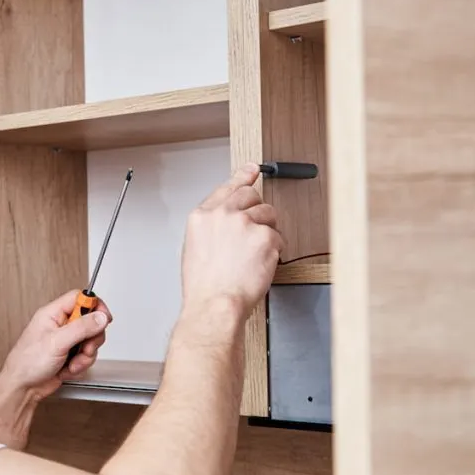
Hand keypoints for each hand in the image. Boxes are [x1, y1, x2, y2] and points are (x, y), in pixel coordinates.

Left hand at [0, 290, 112, 398]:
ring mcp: (65, 341)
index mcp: (52, 314)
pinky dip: (80, 366)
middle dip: (91, 338)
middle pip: (90, 321)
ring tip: (72, 363)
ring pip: (90, 341)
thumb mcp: (56, 342)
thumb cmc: (27, 363)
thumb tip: (100, 317)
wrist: (23, 388)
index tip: (104, 318)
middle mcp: (60, 325)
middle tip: (84, 347)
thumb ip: (81, 328)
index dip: (95, 305)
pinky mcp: (69, 355)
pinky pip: (86, 356)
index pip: (80, 298)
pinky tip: (67, 369)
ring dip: (85, 356)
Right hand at [181, 163, 283, 318]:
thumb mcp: (195, 248)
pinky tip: (259, 264)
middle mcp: (223, 214)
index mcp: (202, 216)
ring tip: (253, 256)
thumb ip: (212, 227)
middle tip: (255, 232)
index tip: (251, 170)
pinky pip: (278, 237)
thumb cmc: (204, 286)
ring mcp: (245, 223)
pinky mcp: (266, 236)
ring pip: (269, 215)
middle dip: (257, 211)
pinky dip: (274, 251)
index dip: (242, 178)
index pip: (227, 188)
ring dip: (266, 233)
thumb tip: (228, 222)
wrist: (215, 304)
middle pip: (252, 196)